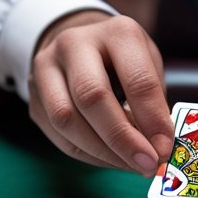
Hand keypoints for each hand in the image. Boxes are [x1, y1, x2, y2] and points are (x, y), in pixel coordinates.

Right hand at [28, 11, 172, 174]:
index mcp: (116, 33)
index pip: (136, 79)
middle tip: (147, 164)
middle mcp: (74, 44)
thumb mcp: (148, 66)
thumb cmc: (124, 60)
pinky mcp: (33, 96)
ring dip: (103, 152)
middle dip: (122, 138)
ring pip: (66, 119)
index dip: (153, 119)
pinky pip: (59, 136)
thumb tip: (158, 147)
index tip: (164, 149)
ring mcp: (46, 68)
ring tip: (131, 164)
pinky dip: (89, 155)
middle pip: (92, 96)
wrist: (79, 46)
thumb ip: (153, 103)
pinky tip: (112, 159)